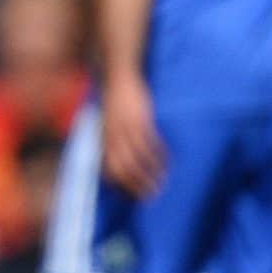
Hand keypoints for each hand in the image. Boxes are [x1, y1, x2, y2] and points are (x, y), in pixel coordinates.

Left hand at [101, 74, 164, 198]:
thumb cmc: (114, 102)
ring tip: (162, 183)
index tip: (133, 197)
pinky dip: (158, 154)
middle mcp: (112, 136)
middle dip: (137, 185)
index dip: (120, 185)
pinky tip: (167, 161)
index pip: (109, 170)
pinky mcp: (140, 118)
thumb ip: (110, 140)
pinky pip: (150, 142)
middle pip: (123, 169)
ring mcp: (125, 127)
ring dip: (151, 173)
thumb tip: (117, 160)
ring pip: (138, 158)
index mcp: (103, 138)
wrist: (118, 75)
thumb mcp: (107, 122)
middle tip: (152, 195)